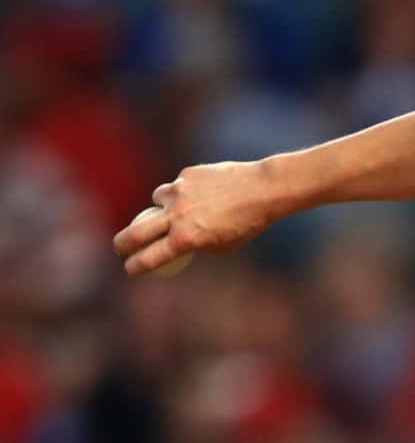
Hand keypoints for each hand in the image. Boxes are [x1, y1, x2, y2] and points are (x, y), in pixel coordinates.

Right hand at [113, 161, 277, 275]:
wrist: (264, 189)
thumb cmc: (248, 223)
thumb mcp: (223, 245)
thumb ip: (196, 244)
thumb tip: (177, 245)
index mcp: (186, 239)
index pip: (149, 258)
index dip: (135, 267)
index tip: (130, 268)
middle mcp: (177, 216)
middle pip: (134, 233)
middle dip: (122, 244)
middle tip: (121, 247)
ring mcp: (179, 192)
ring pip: (156, 201)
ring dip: (160, 207)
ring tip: (181, 209)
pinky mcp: (186, 175)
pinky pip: (177, 186)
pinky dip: (183, 192)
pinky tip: (204, 192)